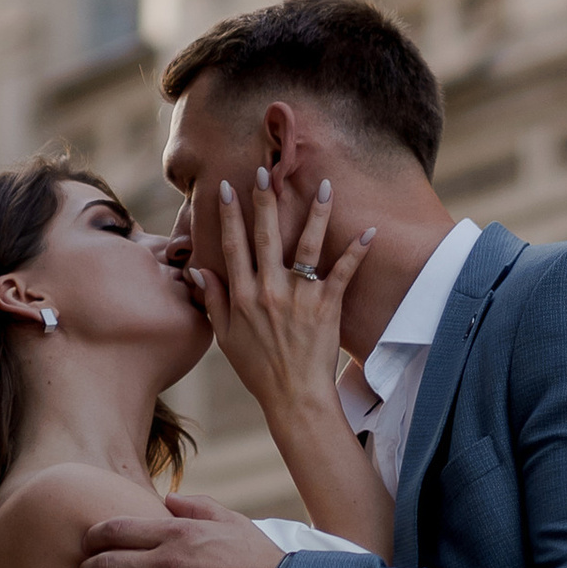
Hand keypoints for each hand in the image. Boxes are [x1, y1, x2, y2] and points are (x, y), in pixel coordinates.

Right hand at [193, 169, 373, 442]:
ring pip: (308, 246)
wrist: (294, 397)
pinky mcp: (327, 307)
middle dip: (266, 201)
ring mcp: (300, 297)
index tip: (227, 188)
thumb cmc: (258, 369)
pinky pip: (342, 273)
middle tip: (265, 171)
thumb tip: (198, 270)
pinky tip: (368, 230)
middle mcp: (270, 290)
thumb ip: (213, 300)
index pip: (234, 246)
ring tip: (324, 186)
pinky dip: (357, 252)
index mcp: (243, 296)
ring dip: (317, 214)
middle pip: (267, 236)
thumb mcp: (225, 337)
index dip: (230, 215)